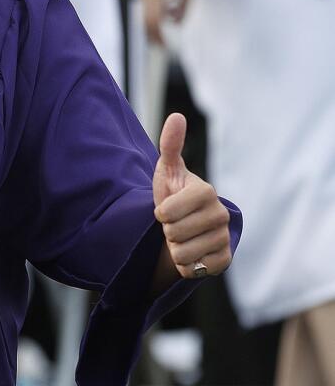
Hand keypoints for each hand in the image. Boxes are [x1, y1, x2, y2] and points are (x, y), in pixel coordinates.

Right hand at [137, 0, 195, 45]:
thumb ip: (182, 10)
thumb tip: (176, 23)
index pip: (152, 22)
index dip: (157, 37)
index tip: (164, 45)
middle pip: (144, 19)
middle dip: (154, 30)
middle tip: (163, 40)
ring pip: (144, 10)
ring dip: (157, 16)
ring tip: (174, 13)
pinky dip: (155, 6)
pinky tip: (170, 3)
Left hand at [153, 113, 231, 281]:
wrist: (183, 226)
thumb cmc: (172, 195)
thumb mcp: (167, 171)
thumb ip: (170, 145)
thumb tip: (177, 116)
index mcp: (207, 192)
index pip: (168, 212)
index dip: (160, 212)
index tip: (167, 208)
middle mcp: (222, 215)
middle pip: (173, 233)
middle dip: (167, 231)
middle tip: (175, 223)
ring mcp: (225, 238)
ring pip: (181, 253)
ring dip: (174, 248)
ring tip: (181, 237)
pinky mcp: (224, 261)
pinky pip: (192, 269)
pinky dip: (185, 265)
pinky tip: (191, 252)